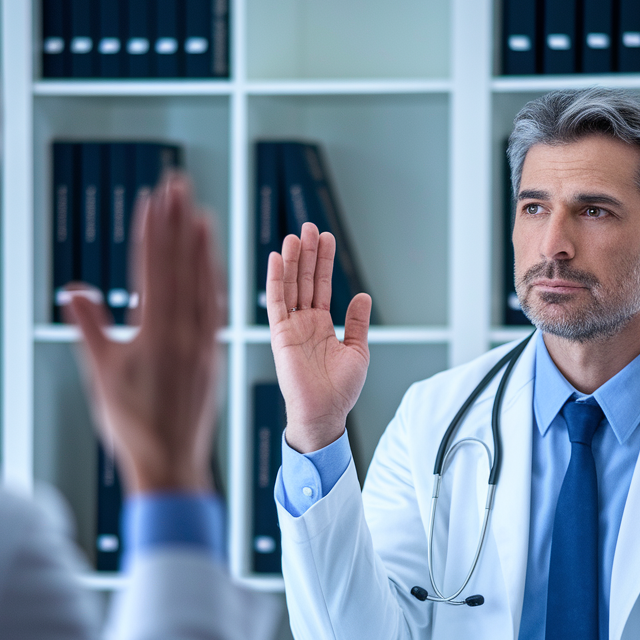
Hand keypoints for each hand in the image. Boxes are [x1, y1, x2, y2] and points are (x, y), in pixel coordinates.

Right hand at [63, 176, 221, 492]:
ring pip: (203, 285)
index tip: (153, 200)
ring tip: (200, 214)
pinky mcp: (212, 356)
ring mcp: (202, 344)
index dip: (153, 232)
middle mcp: (185, 333)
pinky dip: (212, 283)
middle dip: (178, 224)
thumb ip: (91, 328)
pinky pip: (214, 311)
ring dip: (201, 248)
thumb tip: (73, 290)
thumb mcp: (103, 374)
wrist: (170, 463)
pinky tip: (211, 267)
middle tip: (178, 187)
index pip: (155, 269)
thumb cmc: (131, 425)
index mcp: (156, 335)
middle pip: (182, 267)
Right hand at [267, 223, 371, 452]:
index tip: (326, 238)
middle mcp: (304, 323)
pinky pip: (277, 303)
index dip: (324, 262)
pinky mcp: (280, 335)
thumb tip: (362, 296)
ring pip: (291, 286)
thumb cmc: (339, 391)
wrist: (324, 413)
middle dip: (308, 253)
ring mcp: (291, 327)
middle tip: (310, 227)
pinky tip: (278, 259)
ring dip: (293, 260)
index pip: (322, 286)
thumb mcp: (357, 350)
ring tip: (296, 235)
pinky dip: (276, 279)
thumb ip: (357, 322)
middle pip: (305, 279)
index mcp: (322, 325)